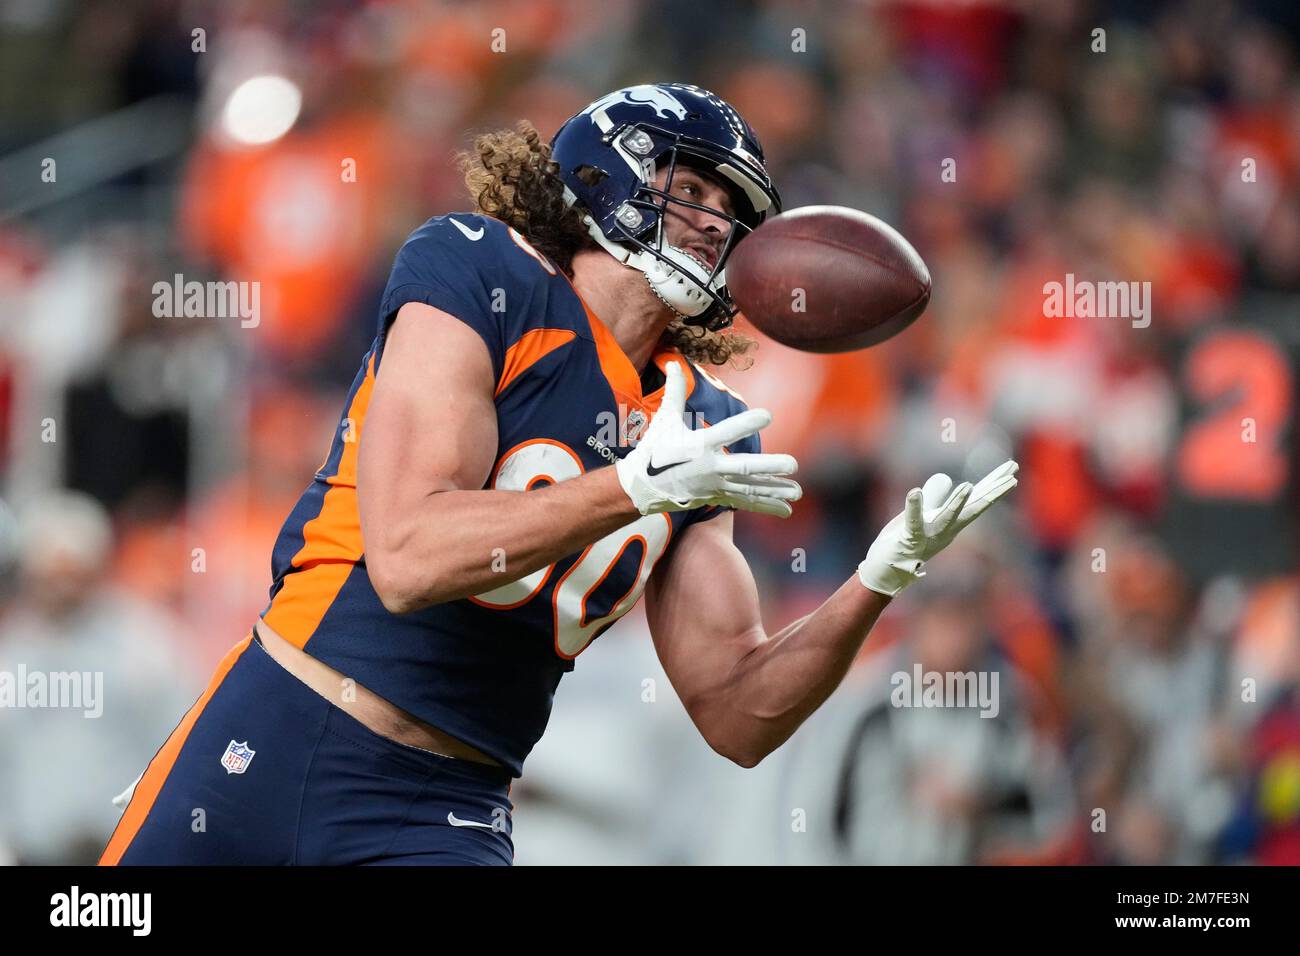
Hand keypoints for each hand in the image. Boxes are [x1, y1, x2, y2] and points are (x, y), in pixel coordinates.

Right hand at [615, 361, 801, 516]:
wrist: (641, 487)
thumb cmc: (655, 449)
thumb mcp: (664, 419)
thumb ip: (674, 391)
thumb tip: (672, 360)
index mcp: (698, 445)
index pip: (726, 433)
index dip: (746, 424)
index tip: (767, 416)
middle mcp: (709, 467)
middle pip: (743, 468)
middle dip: (769, 467)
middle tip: (793, 464)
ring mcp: (714, 485)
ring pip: (749, 489)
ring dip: (775, 490)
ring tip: (798, 491)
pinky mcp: (716, 496)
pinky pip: (745, 502)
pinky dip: (766, 505)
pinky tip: (786, 509)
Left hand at [857, 460, 1018, 595]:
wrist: (885, 571)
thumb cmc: (904, 542)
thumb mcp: (922, 514)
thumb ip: (934, 496)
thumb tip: (946, 477)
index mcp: (951, 521)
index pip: (977, 499)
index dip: (994, 484)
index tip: (1012, 469)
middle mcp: (945, 529)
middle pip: (974, 508)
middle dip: (993, 492)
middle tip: (1012, 476)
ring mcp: (928, 535)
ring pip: (946, 518)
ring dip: (956, 503)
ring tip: (968, 486)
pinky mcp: (908, 539)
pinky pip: (912, 523)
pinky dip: (914, 508)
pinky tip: (914, 492)